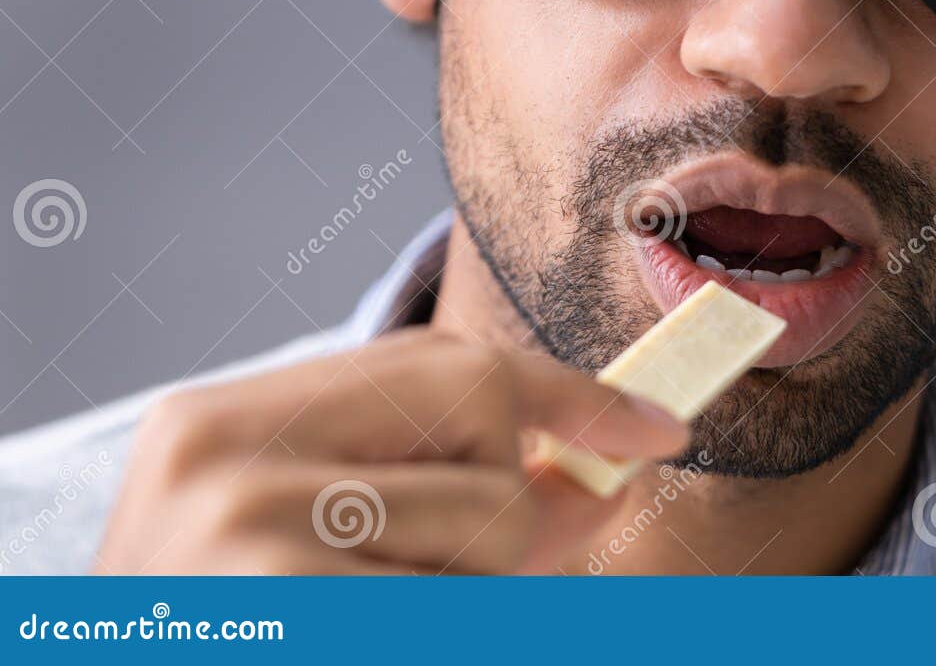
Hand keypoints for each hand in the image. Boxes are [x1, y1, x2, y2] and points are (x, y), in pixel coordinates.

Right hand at [95, 327, 685, 573]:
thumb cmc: (240, 627)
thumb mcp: (319, 543)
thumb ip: (447, 497)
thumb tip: (597, 480)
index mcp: (221, 420)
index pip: (444, 360)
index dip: (568, 392)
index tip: (657, 426)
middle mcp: (223, 453)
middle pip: (481, 406)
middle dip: (516, 494)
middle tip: (480, 567)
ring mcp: (248, 530)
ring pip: (493, 520)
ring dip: (476, 588)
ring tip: (370, 614)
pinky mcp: (293, 605)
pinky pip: (467, 602)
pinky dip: (454, 620)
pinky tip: (361, 633)